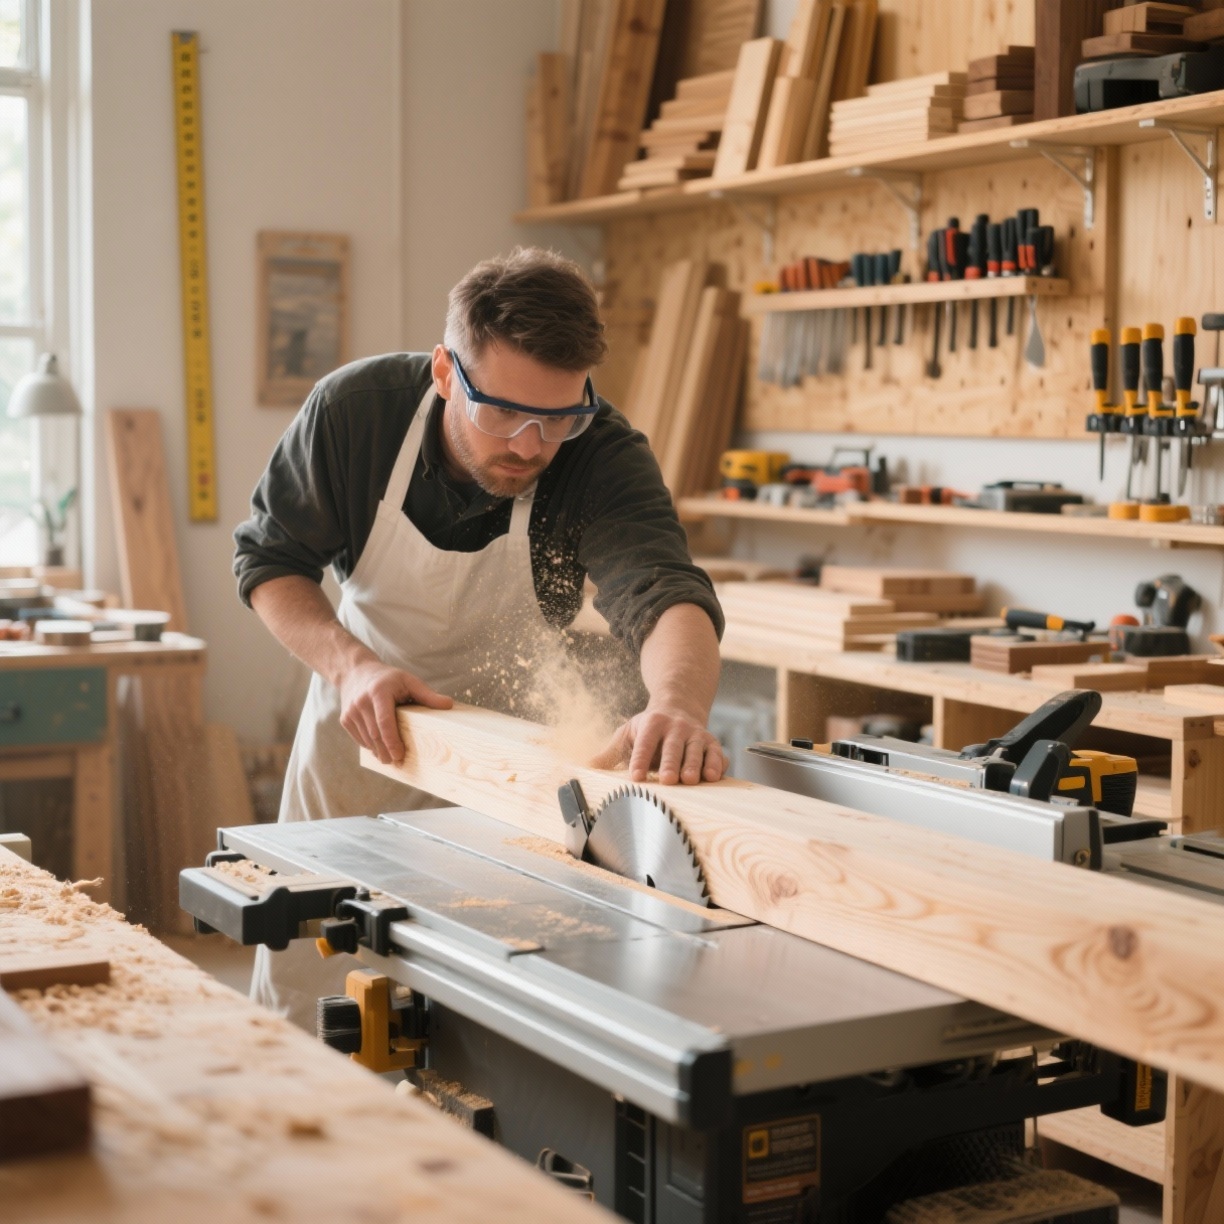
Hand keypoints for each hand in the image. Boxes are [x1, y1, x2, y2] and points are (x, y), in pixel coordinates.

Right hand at [338, 660, 451, 764]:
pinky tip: (380, 750)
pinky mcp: (344, 719)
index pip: (384, 721)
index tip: (400, 755)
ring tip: (391, 759)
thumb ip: (427, 695)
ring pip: (367, 739)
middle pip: (375, 734)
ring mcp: (350, 712)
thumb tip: (449, 705)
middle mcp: (361, 702)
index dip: (392, 740)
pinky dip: (371, 746)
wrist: (356, 671)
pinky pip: (360, 739)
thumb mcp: (408, 681)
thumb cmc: (388, 678)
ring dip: (379, 752)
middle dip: (387, 752)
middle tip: (400, 762)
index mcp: (378, 692)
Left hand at [590, 705, 727, 784]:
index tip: (635, 777)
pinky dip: (717, 763)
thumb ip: (609, 753)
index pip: (644, 743)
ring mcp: (696, 734)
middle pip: (672, 746)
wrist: (680, 708)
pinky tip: (714, 776)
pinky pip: (717, 753)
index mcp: (652, 724)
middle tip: (668, 779)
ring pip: (696, 750)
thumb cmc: (649, 728)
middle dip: (670, 763)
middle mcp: (676, 727)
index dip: (640, 759)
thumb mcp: (627, 733)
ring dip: (694, 764)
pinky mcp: (712, 743)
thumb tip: (585, 768)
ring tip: (691, 780)